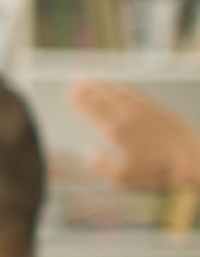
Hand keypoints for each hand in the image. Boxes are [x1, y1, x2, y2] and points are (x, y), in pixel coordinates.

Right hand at [72, 79, 199, 190]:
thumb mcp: (125, 178)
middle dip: (88, 87)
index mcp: (116, 132)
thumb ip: (102, 166)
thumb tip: (88, 153)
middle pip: (103, 97)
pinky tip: (120, 86)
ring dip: (104, 84)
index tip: (69, 92)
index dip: (79, 101)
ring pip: (120, 92)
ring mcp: (146, 110)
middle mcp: (128, 116)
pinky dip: (125, 87)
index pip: (92, 111)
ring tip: (93, 78)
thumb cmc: (160, 173)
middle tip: (76, 79)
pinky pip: (137, 93)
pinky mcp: (161, 109)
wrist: (195, 161)